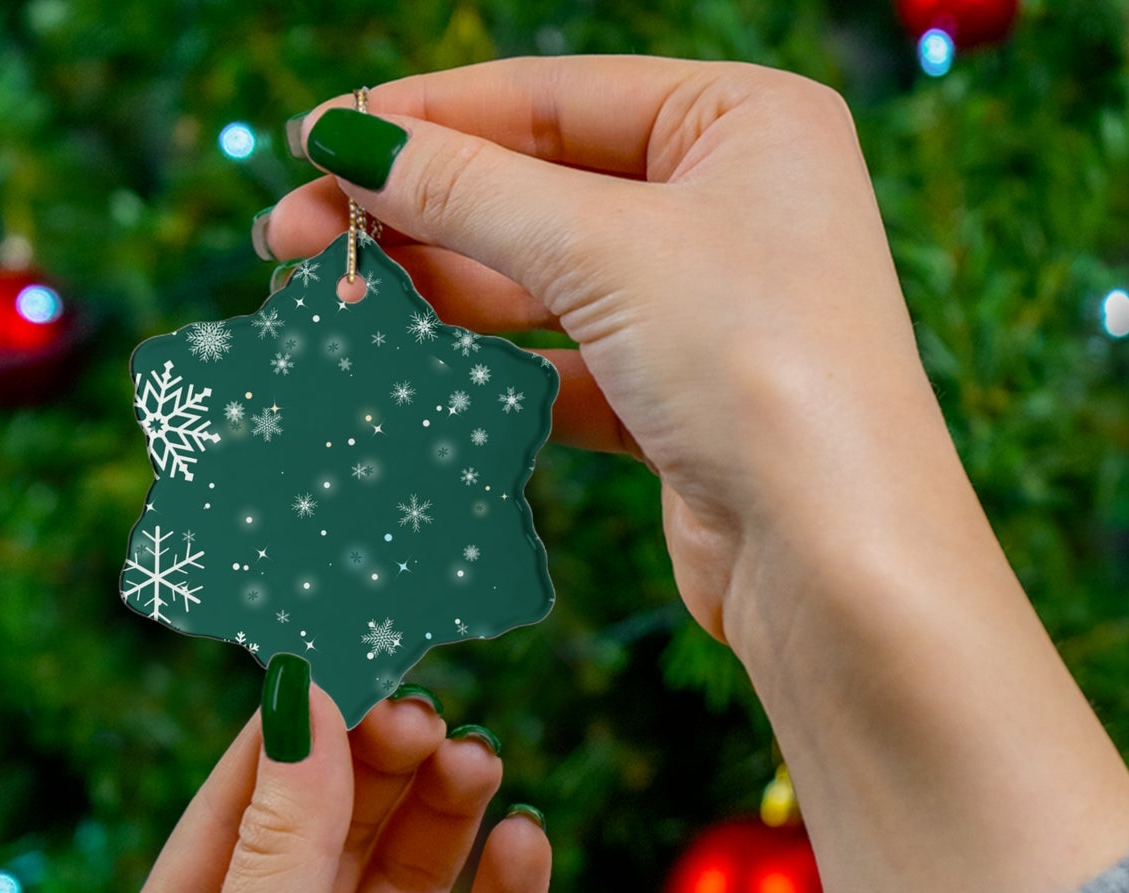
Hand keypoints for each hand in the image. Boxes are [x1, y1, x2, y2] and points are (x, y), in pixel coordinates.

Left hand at [94, 682, 549, 892]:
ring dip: (444, 819)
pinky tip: (526, 844)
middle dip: (380, 768)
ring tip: (479, 760)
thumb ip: (282, 851)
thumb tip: (306, 702)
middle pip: (335, 835)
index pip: (241, 807)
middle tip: (430, 710)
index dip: (296, 727)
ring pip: (410, 885)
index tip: (350, 644)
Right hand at [264, 56, 951, 643]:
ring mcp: (707, 308)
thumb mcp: (605, 250)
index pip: (552, 97)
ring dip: (441, 291)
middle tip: (292, 237)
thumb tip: (348, 141)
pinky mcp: (680, 402)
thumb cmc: (758, 367)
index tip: (313, 141)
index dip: (424, 117)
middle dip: (416, 211)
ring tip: (334, 301)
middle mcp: (733, 204)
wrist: (836, 560)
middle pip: (539, 188)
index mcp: (745, 121)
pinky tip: (410, 371)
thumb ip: (470, 191)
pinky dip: (491, 370)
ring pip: (545, 282)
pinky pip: (564, 365)